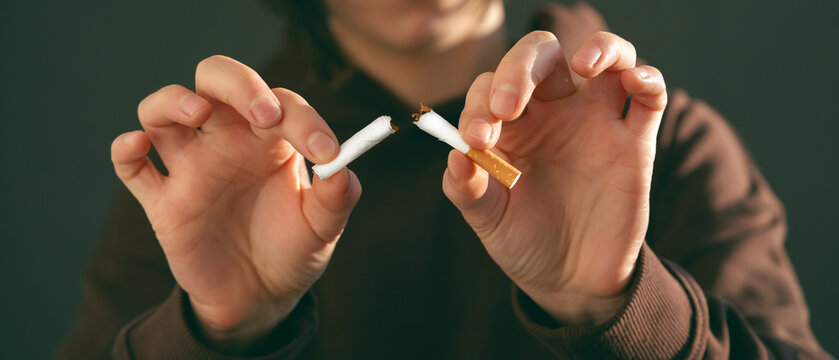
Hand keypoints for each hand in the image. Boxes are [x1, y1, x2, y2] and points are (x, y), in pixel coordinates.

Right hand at [110, 55, 360, 350]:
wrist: (262, 297)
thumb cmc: (294, 249)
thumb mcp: (323, 226)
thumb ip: (336, 196)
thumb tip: (342, 167)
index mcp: (271, 137)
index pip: (282, 103)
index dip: (304, 120)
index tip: (325, 153)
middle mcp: (227, 140)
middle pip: (215, 80)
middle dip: (238, 83)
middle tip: (264, 114)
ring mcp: (191, 167)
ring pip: (162, 109)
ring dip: (173, 100)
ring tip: (199, 112)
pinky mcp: (163, 202)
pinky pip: (131, 166)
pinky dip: (126, 150)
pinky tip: (138, 146)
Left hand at [443, 32, 666, 324]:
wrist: (571, 280)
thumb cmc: (524, 241)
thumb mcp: (488, 220)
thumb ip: (467, 189)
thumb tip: (456, 154)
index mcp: (509, 124)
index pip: (490, 87)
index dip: (479, 103)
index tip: (477, 140)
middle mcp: (551, 112)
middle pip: (542, 56)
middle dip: (519, 68)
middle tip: (507, 105)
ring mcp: (595, 121)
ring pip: (606, 57)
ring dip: (599, 47)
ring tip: (584, 63)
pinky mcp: (634, 142)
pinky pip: (650, 95)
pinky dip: (647, 78)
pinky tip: (634, 81)